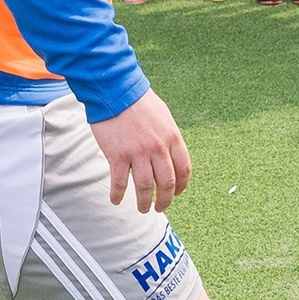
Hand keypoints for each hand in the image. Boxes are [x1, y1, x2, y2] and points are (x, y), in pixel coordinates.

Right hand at [89, 89, 190, 212]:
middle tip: (159, 208)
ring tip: (142, 209)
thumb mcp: (163, 116)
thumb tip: (171, 155)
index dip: (181, 186)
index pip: (183, 169)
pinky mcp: (117, 155)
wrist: (115, 90)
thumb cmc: (138, 101)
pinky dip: (118, 195)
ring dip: (143, 202)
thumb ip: (168, 137)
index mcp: (172, 137)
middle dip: (164, 200)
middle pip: (166, 183)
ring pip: (144, 187)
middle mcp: (158, 148)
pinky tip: (116, 200)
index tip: (176, 194)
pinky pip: (120, 182)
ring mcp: (138, 153)